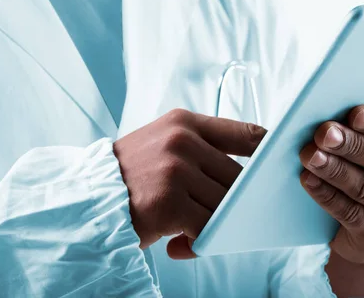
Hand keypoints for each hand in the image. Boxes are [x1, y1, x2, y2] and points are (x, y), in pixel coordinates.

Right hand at [114, 109, 265, 258]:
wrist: (85, 196)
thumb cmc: (129, 172)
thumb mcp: (162, 141)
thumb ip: (202, 147)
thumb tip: (249, 169)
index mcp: (184, 122)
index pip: (245, 134)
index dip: (268, 152)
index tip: (278, 167)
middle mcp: (182, 141)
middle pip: (238, 178)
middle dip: (235, 201)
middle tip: (228, 215)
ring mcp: (176, 171)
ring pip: (225, 204)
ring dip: (218, 223)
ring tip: (195, 228)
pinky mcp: (170, 203)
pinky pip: (207, 227)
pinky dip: (202, 240)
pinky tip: (181, 242)